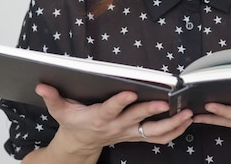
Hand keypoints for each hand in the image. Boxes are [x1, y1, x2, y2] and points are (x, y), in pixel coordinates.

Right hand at [35, 83, 193, 153]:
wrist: (79, 145)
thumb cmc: (73, 124)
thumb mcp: (59, 111)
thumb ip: (52, 97)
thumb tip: (42, 85)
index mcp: (98, 118)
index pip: (110, 110)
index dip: (119, 102)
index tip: (130, 92)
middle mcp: (116, 127)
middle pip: (136, 119)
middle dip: (152, 110)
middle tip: (167, 101)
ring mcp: (128, 133)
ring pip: (154, 132)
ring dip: (172, 124)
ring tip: (188, 114)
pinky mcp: (136, 135)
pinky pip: (159, 137)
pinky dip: (175, 131)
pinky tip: (187, 121)